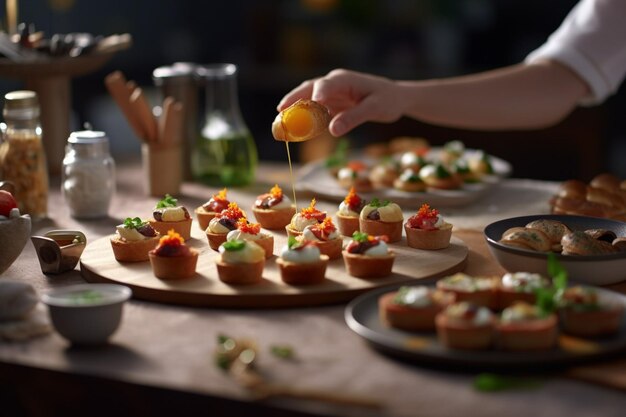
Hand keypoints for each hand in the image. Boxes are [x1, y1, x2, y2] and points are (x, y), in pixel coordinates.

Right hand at [277, 69, 403, 136]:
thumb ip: (353, 118)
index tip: (307, 104)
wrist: (394, 98)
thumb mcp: (374, 109)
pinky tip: (294, 130)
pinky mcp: (330, 104)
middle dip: (293, 99)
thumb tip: (332, 130)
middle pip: (309, 89)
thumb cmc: (387, 100)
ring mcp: (330, 94)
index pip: (325, 84)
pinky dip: (303, 118)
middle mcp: (334, 84)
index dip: (315, 94)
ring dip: (294, 109)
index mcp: (344, 79)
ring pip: (308, 99)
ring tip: (280, 122)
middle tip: (280, 112)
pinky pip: (313, 110)